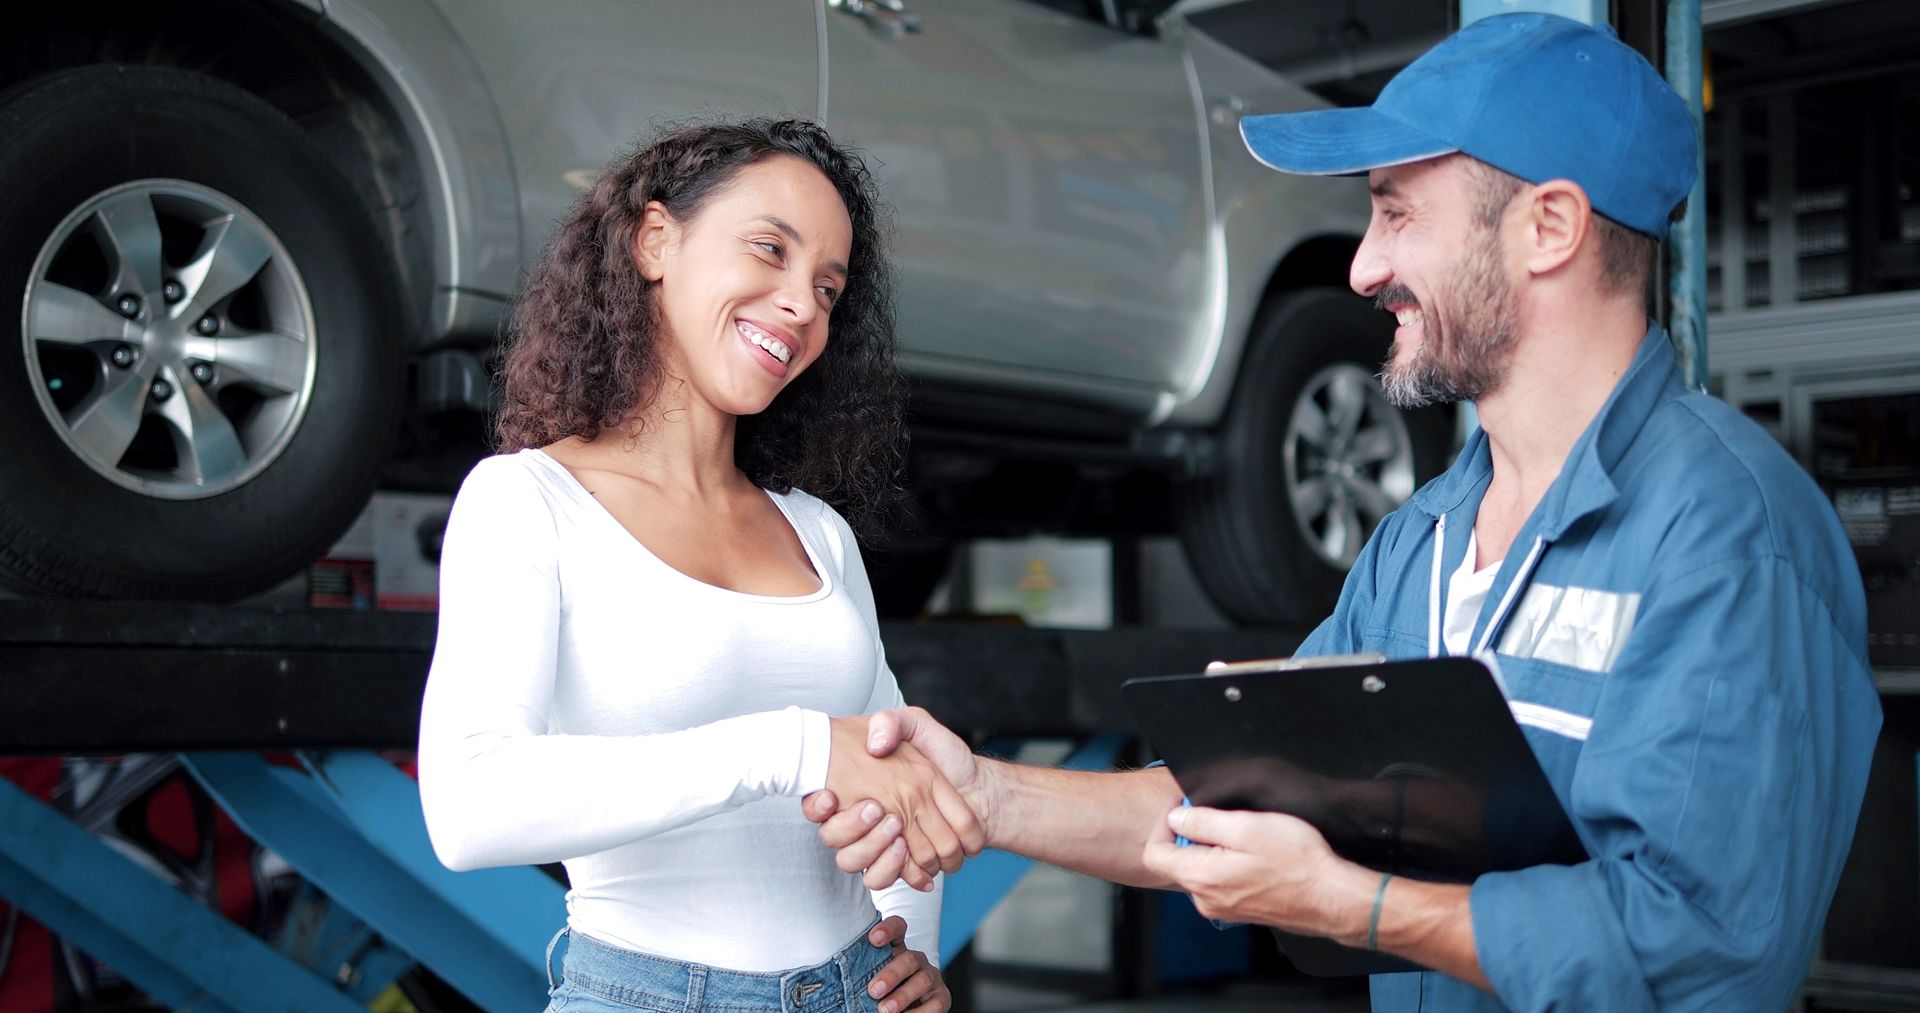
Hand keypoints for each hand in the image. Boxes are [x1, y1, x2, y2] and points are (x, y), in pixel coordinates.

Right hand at [825, 715, 982, 889]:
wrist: (983, 787)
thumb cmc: (949, 756)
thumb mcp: (917, 724)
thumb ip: (892, 723)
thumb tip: (875, 745)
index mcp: (864, 786)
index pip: (821, 805)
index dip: (818, 807)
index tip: (830, 799)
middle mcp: (869, 815)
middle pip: (840, 839)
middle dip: (856, 830)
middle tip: (880, 813)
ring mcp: (883, 840)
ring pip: (857, 861)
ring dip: (877, 851)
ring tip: (898, 835)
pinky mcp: (901, 860)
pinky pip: (882, 877)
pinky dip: (896, 871)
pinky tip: (907, 853)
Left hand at [865, 915, 949, 1012]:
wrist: (904, 1006)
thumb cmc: (882, 991)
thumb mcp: (871, 978)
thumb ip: (861, 973)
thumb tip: (840, 981)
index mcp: (897, 949)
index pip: (897, 928)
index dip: (888, 929)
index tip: (874, 939)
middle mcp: (917, 960)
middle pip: (910, 958)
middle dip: (891, 975)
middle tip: (873, 991)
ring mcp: (932, 978)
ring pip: (923, 980)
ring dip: (902, 996)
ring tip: (884, 1010)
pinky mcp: (941, 998)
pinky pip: (935, 1005)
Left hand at [1139, 804, 1363, 939]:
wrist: (1332, 898)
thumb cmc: (1297, 863)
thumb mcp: (1246, 827)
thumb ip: (1203, 822)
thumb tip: (1175, 817)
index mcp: (1201, 878)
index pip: (1155, 853)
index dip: (1164, 825)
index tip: (1185, 807)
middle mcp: (1206, 899)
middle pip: (1178, 860)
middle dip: (1193, 833)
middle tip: (1223, 816)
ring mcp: (1223, 908)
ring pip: (1201, 869)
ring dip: (1214, 847)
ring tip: (1245, 834)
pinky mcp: (1240, 909)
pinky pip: (1220, 881)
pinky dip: (1228, 862)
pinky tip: (1256, 853)